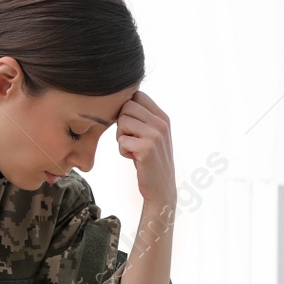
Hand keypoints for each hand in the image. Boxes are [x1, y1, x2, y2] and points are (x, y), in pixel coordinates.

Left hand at [115, 91, 175, 208]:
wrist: (161, 188)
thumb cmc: (150, 160)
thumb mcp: (152, 134)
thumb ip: (143, 117)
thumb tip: (121, 99)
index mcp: (163, 117)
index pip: (138, 95)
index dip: (127, 109)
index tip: (131, 126)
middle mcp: (162, 123)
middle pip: (126, 106)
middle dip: (121, 123)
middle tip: (130, 139)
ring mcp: (155, 135)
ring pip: (122, 121)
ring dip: (121, 137)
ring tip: (133, 148)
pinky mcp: (146, 148)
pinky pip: (121, 140)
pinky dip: (122, 151)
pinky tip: (134, 158)